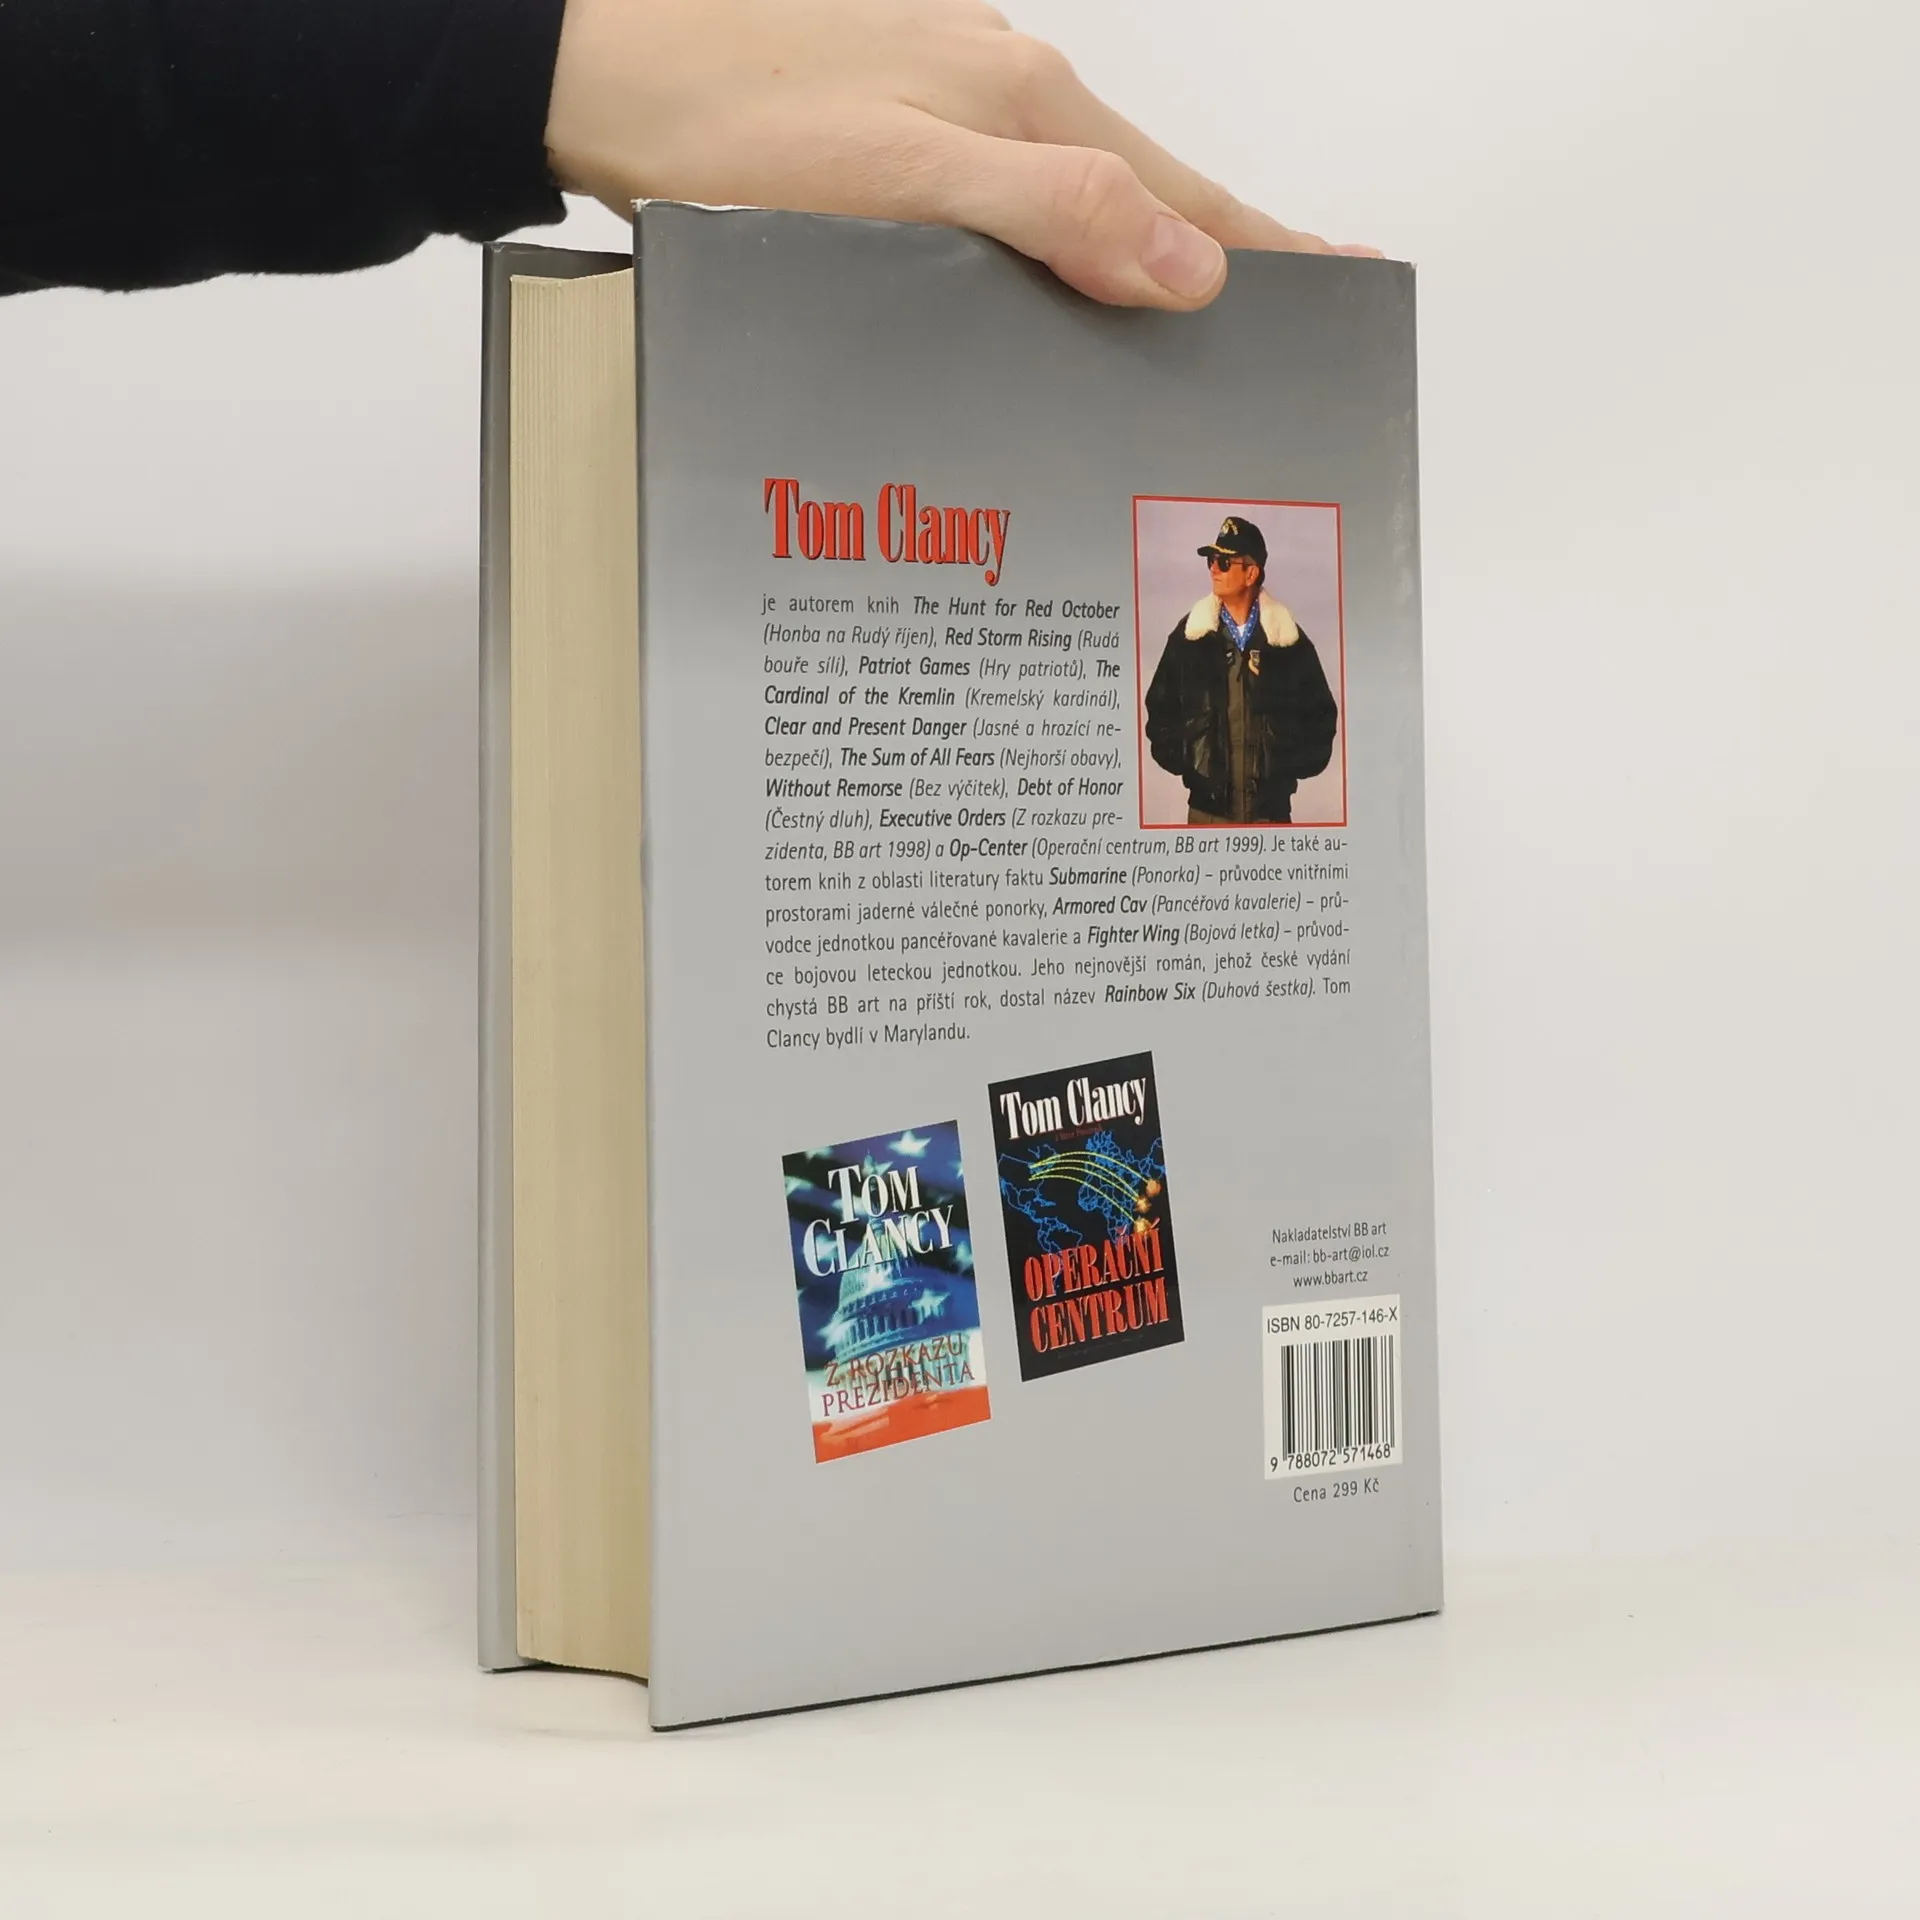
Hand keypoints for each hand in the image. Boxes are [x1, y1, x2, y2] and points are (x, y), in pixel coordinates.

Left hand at [544, 0, 1376, 311]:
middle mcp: (1000, 88)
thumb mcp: (901, 179)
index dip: (1266, 246)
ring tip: (1198, 290)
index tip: (1345, 274)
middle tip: (1296, 293)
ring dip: (1145, 235)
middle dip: (1226, 246)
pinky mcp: (898, 112)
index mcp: (1025, 107)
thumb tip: (1186, 265)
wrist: (595, 70)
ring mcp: (950, 93)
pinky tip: (1061, 251)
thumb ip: (1050, 215)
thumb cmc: (725, 121)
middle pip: (1147, 183)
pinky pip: (1019, 176)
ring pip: (1083, 179)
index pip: (1182, 197)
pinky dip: (1064, 221)